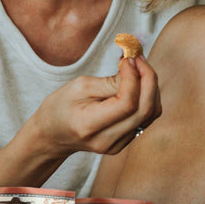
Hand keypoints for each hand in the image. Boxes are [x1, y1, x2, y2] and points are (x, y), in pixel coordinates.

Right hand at [28, 56, 161, 158]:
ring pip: (151, 114)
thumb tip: (136, 70)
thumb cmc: (61, 106)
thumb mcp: (79, 87)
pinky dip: (148, 96)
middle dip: (149, 79)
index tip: (129, 59)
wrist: (53, 135)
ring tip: (139, 67)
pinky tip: (138, 82)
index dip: (134, 78)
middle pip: (145, 110)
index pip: (127, 103)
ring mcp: (118, 145)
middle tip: (139, 59)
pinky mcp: (125, 142)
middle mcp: (107, 140)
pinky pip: (147, 117)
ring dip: (151, 86)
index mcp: (89, 125)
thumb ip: (110, 82)